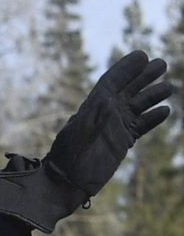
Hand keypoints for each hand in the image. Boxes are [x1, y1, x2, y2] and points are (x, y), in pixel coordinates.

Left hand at [0, 50, 174, 228]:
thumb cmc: (69, 157)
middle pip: (128, 89)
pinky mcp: (122, 142)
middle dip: (144, 76)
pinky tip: (165, 111)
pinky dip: (153, 118)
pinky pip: (141, 126)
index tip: (142, 55)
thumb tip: (107, 98)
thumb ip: (95, 114)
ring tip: (169, 86)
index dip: (126, 67)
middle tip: (163, 63)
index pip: (112, 80)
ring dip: (153, 95)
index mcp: (93, 106)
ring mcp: (115, 127)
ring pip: (138, 106)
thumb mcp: (81, 131)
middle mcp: (105, 113)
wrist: (65, 181)